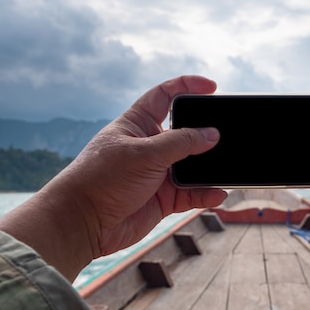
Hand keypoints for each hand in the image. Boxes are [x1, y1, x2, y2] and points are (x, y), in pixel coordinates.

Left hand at [0, 75, 226, 280]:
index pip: (165, 95)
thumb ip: (181, 143)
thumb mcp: (144, 154)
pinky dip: (205, 194)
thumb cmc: (102, 179)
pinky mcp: (163, 199)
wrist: (82, 222)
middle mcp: (150, 146)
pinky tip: (217, 195)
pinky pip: (191, 194)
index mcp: (138, 123)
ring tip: (225, 168)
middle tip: (226, 134)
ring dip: (208, 169)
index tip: (211, 87)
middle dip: (206, 133)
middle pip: (185, 132)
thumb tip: (212, 134)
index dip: (187, 86)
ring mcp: (157, 173)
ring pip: (192, 166)